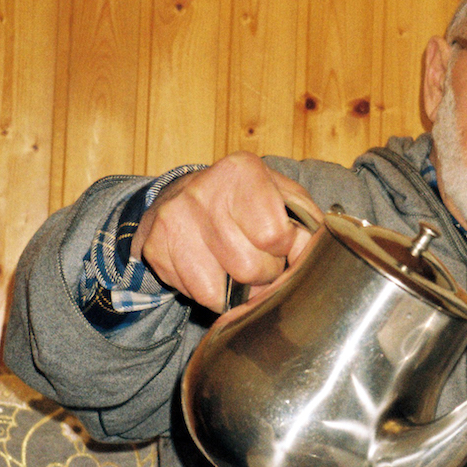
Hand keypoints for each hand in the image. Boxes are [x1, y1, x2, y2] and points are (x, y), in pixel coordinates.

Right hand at [132, 152, 320, 311]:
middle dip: (262, 274)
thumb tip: (313, 263)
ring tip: (234, 265)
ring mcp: (174, 219)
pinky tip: (210, 267)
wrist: (185, 194)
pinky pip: (195, 295)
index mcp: (242, 171)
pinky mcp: (154, 246)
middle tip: (258, 259)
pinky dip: (210, 292)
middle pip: (249, 268)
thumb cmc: (247, 201)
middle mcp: (203, 190)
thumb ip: (307, 228)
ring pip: (221, 290)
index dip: (285, 249)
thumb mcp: (284, 200)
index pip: (276, 235)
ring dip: (237, 290)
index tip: (281, 243)